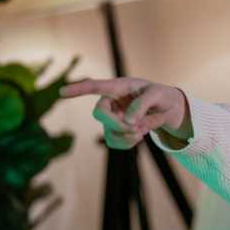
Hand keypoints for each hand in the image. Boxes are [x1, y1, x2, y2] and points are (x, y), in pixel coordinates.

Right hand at [60, 77, 191, 149]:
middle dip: (117, 125)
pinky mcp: (115, 131)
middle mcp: (111, 101)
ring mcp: (111, 117)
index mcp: (119, 86)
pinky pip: (113, 142)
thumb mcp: (158, 95)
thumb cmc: (162, 96)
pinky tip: (139, 135)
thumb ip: (143, 104)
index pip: (95, 86)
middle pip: (99, 114)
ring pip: (108, 132)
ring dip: (127, 136)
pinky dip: (128, 143)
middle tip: (137, 129)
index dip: (78, 89)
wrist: (168, 109)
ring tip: (144, 130)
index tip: (61, 92)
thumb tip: (127, 121)